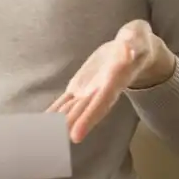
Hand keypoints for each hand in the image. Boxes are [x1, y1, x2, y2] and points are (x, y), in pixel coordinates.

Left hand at [47, 20, 173, 142]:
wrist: (132, 48)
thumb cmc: (137, 41)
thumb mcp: (137, 37)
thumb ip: (133, 44)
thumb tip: (128, 48)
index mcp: (115, 80)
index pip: (101, 103)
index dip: (88, 119)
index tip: (75, 136)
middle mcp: (101, 92)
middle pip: (83, 112)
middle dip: (68, 127)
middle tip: (50, 142)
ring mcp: (89, 91)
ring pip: (71, 109)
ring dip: (57, 123)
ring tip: (41, 137)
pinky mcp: (80, 86)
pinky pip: (65, 100)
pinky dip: (54, 111)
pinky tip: (42, 122)